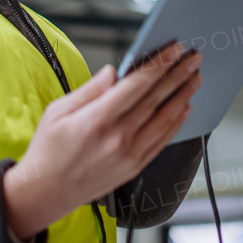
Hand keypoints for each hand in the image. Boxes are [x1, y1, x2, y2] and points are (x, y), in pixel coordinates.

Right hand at [2, 43, 202, 239]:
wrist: (47, 192)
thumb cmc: (49, 150)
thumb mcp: (57, 112)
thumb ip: (89, 90)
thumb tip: (112, 72)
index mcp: (96, 120)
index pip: (136, 85)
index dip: (158, 65)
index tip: (173, 50)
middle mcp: (117, 138)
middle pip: (156, 99)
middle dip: (178, 74)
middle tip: (193, 58)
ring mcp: (129, 155)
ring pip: (165, 119)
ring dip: (183, 96)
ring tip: (195, 78)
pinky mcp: (135, 167)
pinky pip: (162, 141)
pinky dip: (176, 123)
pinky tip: (184, 108)